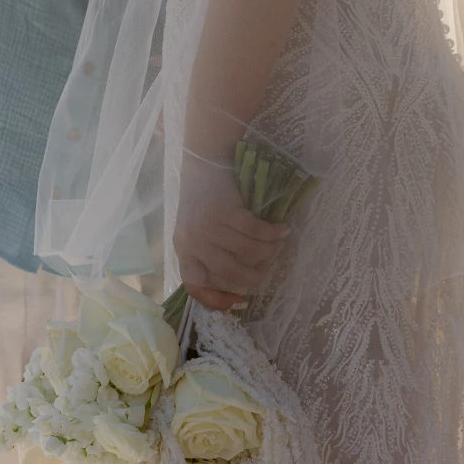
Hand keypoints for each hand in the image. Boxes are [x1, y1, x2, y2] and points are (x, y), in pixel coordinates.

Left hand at [174, 150, 287, 311]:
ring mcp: (207, 226)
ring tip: (278, 244)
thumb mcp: (196, 230)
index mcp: (182, 250)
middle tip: (268, 267)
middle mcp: (191, 241)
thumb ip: (208, 254)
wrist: (204, 161)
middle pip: (230, 272)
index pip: (194, 285)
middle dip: (255, 275)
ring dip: (270, 251)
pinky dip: (273, 233)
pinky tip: (281, 229)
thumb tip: (238, 285)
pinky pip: (256, 231)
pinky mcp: (225, 210)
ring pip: (248, 252)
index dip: (217, 299)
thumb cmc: (202, 198)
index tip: (240, 302)